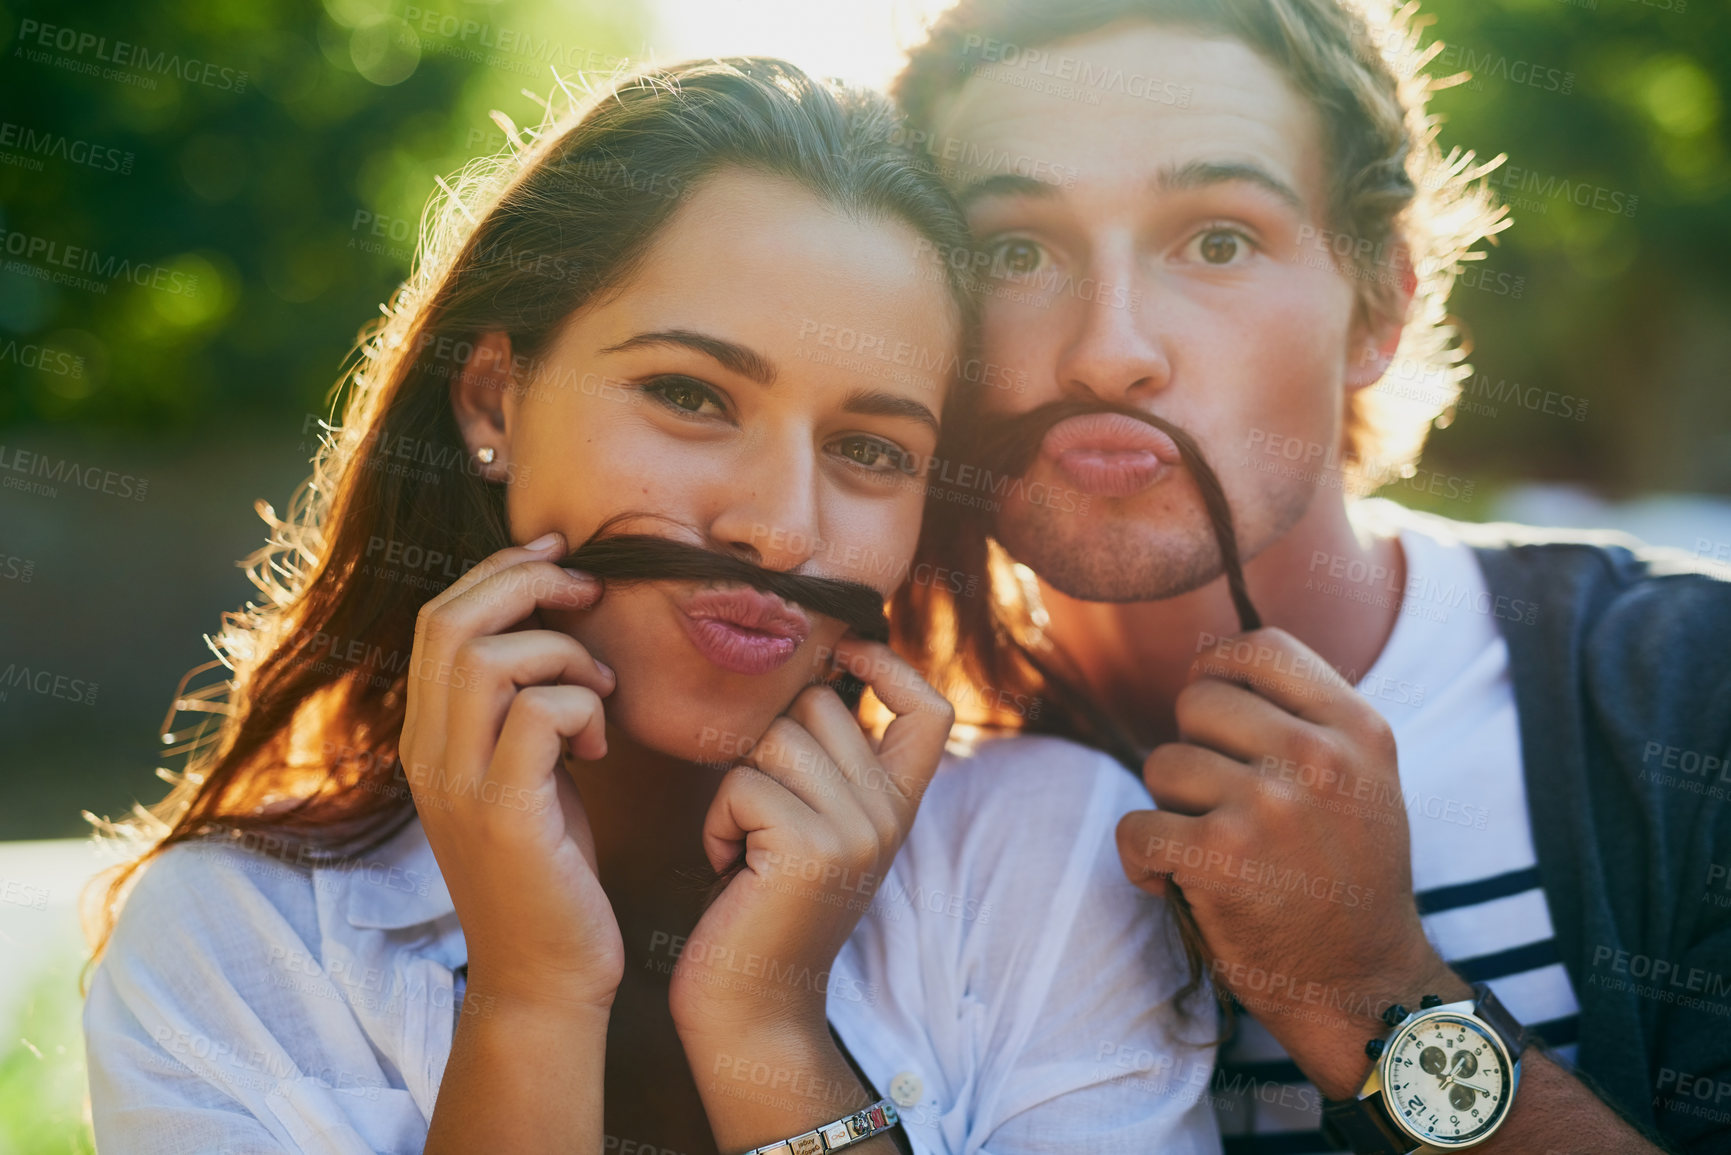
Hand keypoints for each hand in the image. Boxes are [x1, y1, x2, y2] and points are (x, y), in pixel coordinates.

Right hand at [400, 532, 624, 1011]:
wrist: (546, 977)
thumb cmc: (553, 869)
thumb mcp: (528, 773)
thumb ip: (523, 706)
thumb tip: (559, 624)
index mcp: (428, 736)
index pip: (437, 617)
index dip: (499, 571)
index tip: (562, 558)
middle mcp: (427, 752)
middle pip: (452, 619)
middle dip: (529, 583)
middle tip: (590, 594)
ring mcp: (458, 783)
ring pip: (491, 657)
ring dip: (565, 653)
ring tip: (601, 695)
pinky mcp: (504, 814)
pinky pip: (539, 712)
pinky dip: (583, 706)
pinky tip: (601, 745)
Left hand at [669, 637, 953, 1042]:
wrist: (753, 1011)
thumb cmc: (762, 911)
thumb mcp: (816, 831)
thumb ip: (828, 766)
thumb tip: (809, 675)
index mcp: (897, 807)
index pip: (930, 709)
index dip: (890, 665)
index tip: (844, 651)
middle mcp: (889, 814)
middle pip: (819, 705)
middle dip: (767, 744)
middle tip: (759, 816)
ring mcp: (857, 830)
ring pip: (774, 738)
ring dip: (735, 788)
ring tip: (743, 847)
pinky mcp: (809, 847)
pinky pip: (741, 784)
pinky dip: (716, 823)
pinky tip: (728, 869)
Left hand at [1114, 627, 1465, 1097]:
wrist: (1362, 984)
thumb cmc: (1348, 879)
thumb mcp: (1362, 780)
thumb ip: (1305, 719)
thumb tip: (1211, 664)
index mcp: (1357, 729)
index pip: (1261, 647)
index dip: (1218, 669)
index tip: (1210, 710)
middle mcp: (1317, 756)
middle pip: (1197, 701)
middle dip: (1193, 750)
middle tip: (1221, 805)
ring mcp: (1268, 803)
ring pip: (1162, 764)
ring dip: (1170, 810)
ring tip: (1212, 850)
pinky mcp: (1219, 853)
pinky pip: (1135, 827)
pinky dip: (1142, 861)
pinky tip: (1175, 882)